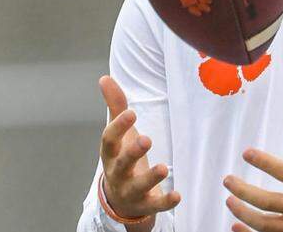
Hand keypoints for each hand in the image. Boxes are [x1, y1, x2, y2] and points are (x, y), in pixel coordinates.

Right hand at [97, 75, 181, 224]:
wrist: (120, 200)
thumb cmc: (121, 157)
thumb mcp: (118, 134)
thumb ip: (115, 106)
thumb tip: (104, 78)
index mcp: (110, 153)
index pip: (110, 139)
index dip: (119, 127)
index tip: (132, 113)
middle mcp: (117, 172)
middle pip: (123, 163)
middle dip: (133, 152)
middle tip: (147, 139)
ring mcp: (130, 190)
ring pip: (138, 186)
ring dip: (150, 178)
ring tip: (163, 168)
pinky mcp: (145, 204)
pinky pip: (155, 205)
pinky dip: (166, 201)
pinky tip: (178, 194)